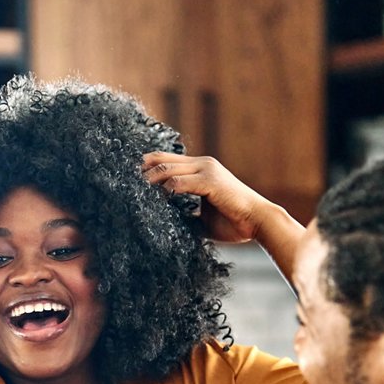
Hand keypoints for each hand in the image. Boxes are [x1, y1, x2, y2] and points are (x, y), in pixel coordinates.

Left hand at [142, 152, 274, 244]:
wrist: (258, 222)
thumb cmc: (234, 222)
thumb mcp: (203, 217)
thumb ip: (186, 214)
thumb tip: (167, 223)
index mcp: (202, 169)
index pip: (168, 160)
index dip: (148, 166)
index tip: (131, 179)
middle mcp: (204, 164)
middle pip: (163, 160)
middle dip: (142, 171)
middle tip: (124, 183)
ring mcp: (207, 170)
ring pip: (168, 170)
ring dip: (149, 181)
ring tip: (134, 193)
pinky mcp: (210, 181)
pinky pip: (179, 183)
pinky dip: (165, 191)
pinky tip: (156, 201)